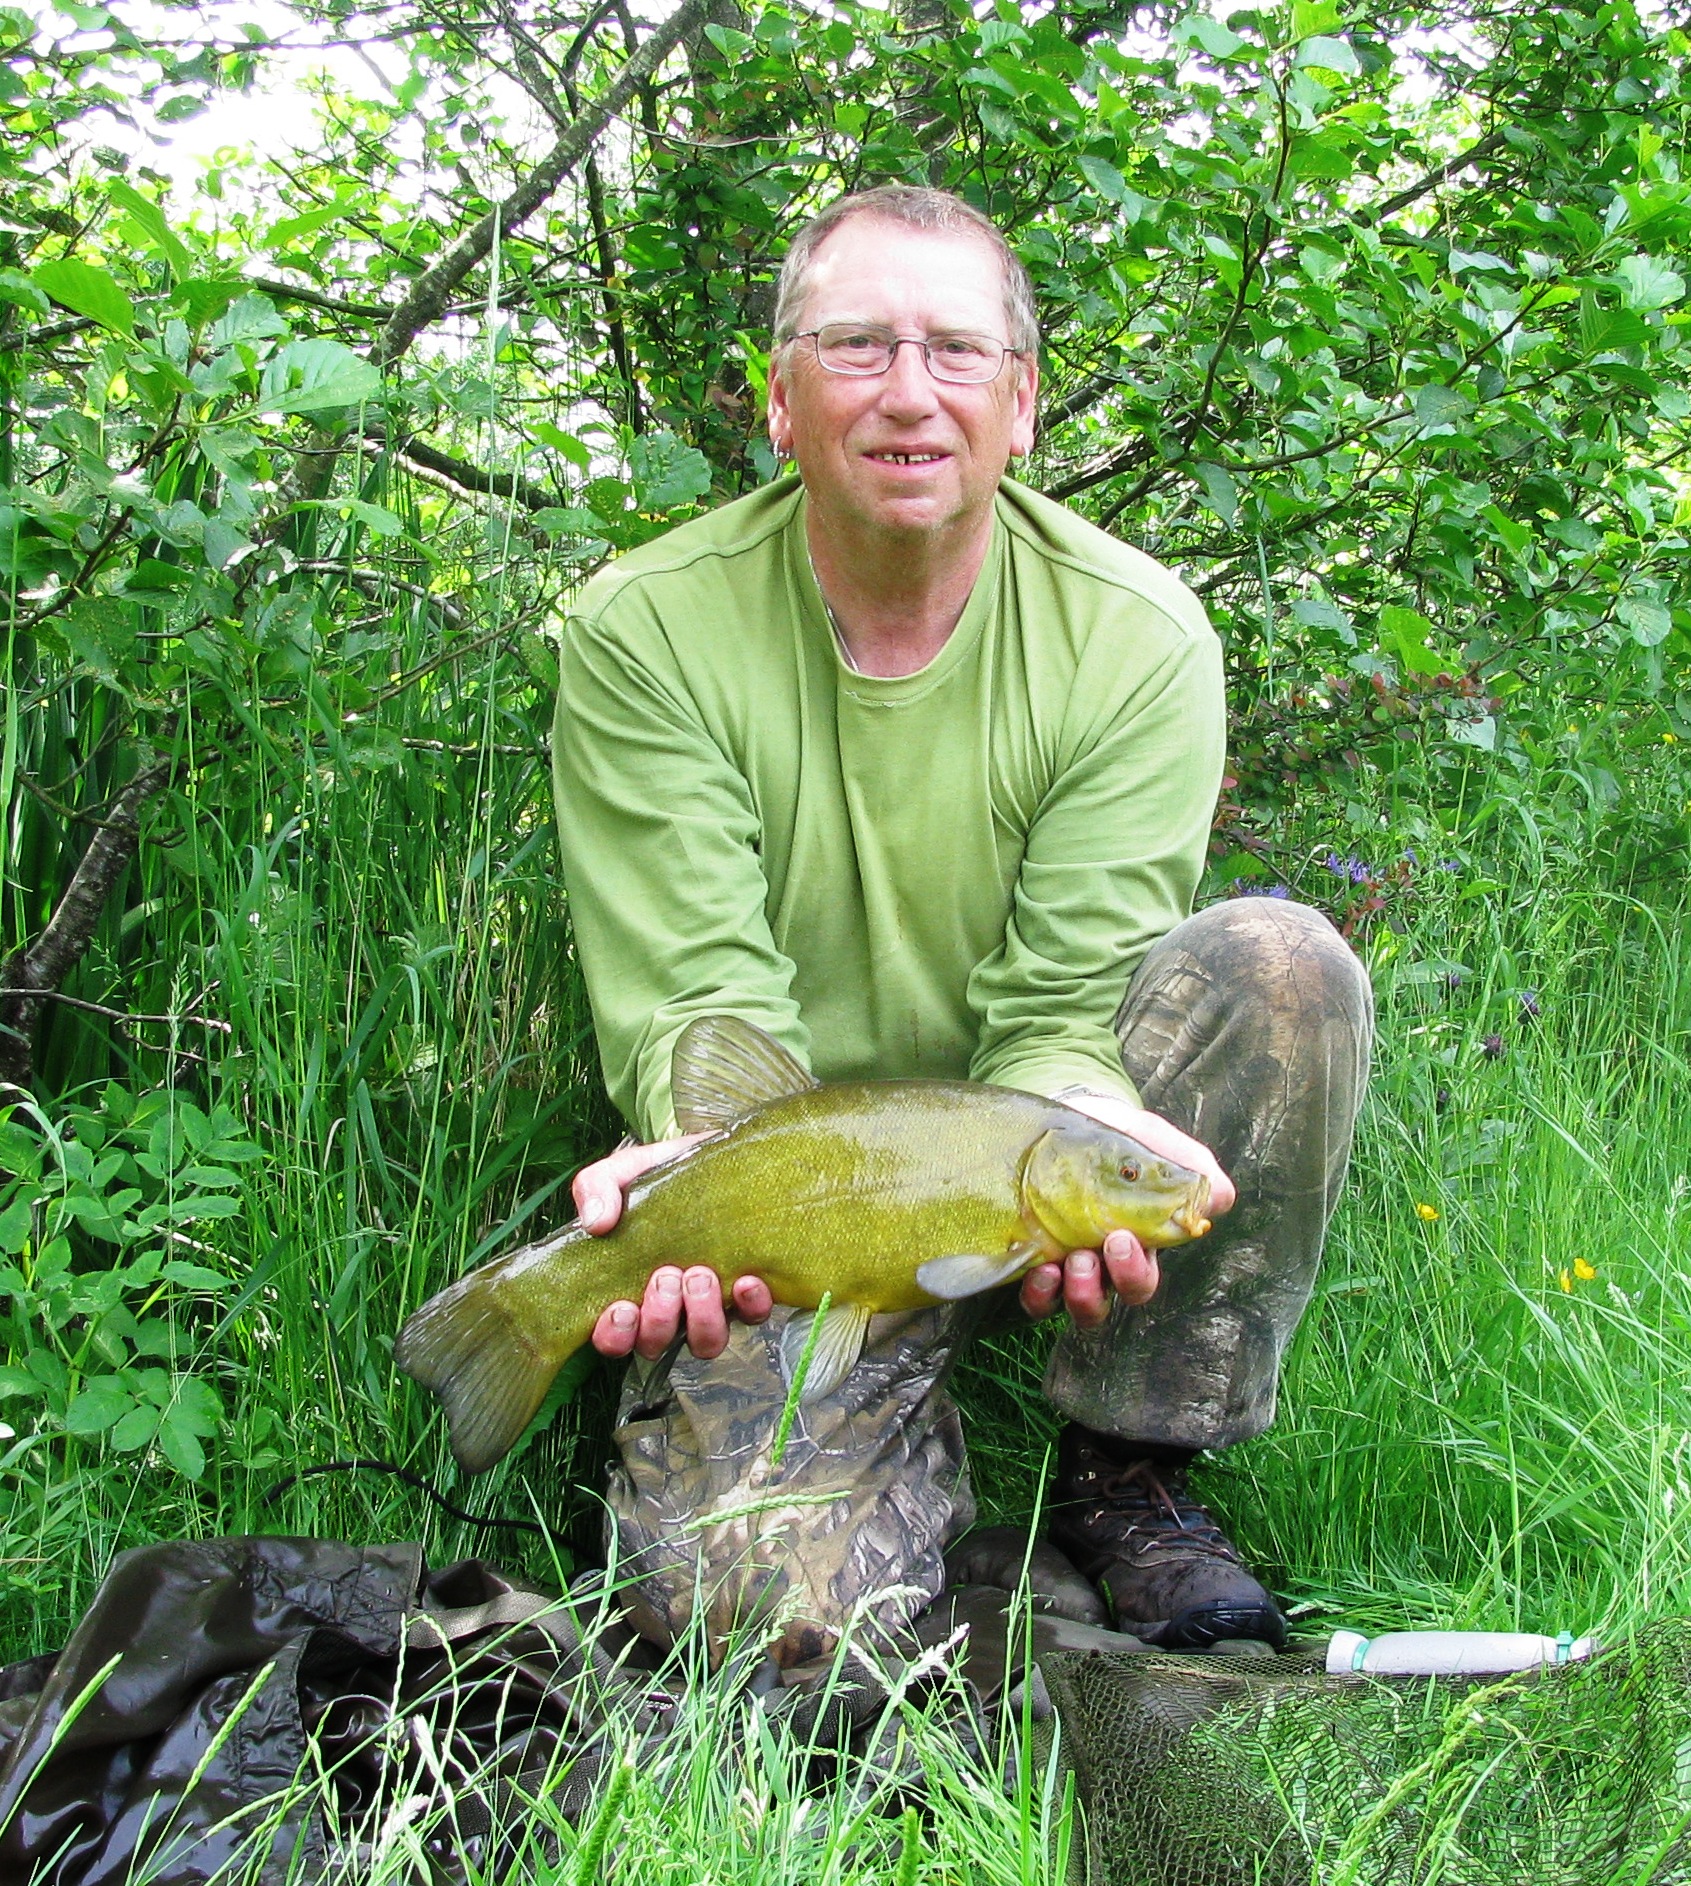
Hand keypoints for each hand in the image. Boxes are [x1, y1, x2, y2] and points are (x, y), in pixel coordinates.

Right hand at [575, 1137, 773, 1359]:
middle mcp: (669, 1307)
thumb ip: (596, 1187)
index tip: (623, 1307)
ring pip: (704, 1343)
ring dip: (701, 1318)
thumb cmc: (666, 1174)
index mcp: (629, 1287)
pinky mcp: (749, 1294)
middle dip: (659, 1319)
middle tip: (666, 1276)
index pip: (613, 1338)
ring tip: (701, 1275)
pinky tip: (746, 1280)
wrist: (723, 1156)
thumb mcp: (623, 1170)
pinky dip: (750, 1305)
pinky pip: (753, 1317)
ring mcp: (711, 1304)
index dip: (615, 1336)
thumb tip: (595, 1222)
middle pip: (656, 1345)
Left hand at [1019, 1097, 1233, 1327]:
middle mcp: (1101, 1263)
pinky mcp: (1030, 1259)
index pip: (1141, 1279)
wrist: (1062, 1119)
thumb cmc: (1115, 1136)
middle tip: (1097, 1251)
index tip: (1124, 1239)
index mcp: (1135, 1241)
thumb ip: (1188, 1165)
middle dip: (1108, 1284)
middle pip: (1112, 1300)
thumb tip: (1218, 1198)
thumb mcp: (1151, 1138)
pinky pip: (1037, 1300)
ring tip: (1067, 1263)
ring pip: (1079, 1307)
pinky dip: (1039, 1293)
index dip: (1134, 1272)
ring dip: (1078, 1294)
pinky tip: (1037, 1268)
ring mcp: (1064, 1265)